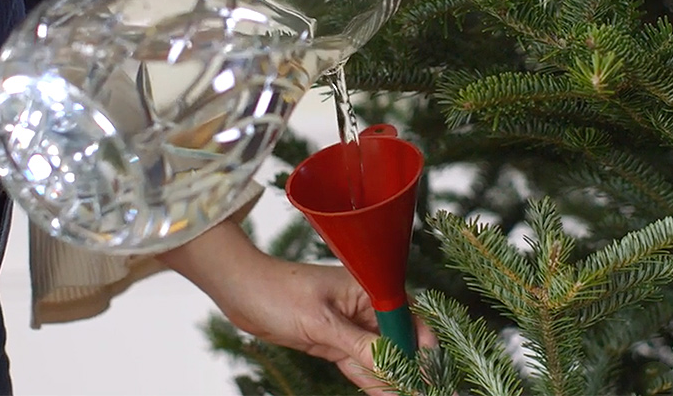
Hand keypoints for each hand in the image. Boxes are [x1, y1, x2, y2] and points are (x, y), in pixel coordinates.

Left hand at [159, 221, 436, 393]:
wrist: (241, 292)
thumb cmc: (278, 292)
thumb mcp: (320, 322)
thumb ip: (358, 345)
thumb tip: (391, 363)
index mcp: (368, 288)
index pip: (407, 318)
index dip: (421, 347)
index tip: (431, 373)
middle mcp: (364, 306)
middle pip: (398, 340)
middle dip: (411, 367)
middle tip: (426, 391)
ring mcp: (350, 324)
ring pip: (380, 356)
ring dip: (394, 378)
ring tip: (412, 395)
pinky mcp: (335, 341)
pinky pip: (361, 363)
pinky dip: (373, 380)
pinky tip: (389, 393)